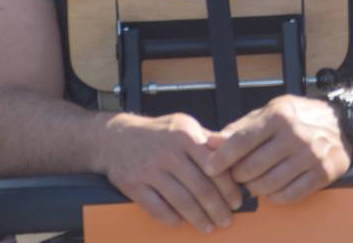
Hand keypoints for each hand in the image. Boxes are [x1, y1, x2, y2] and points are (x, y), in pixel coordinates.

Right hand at [100, 111, 242, 232]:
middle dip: (218, 208)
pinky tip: (183, 222)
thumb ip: (207, 139)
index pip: (214, 166)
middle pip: (200, 188)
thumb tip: (233, 151)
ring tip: (209, 227)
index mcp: (185, 136)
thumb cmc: (157, 132)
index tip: (237, 201)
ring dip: (199, 219)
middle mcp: (169, 152)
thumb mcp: (183, 125)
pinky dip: (173, 219)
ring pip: (182, 202)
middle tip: (227, 220)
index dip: (228, 188)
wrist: (116, 136)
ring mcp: (150, 170)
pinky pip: (158, 209)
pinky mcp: (134, 186)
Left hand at [203, 95, 351, 203]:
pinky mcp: (321, 174)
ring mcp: (309, 155)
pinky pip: (288, 196)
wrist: (341, 123)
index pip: (242, 140)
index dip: (222, 157)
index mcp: (278, 116)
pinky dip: (275, 197)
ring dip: (255, 188)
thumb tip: (211, 141)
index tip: (209, 167)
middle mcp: (294, 135)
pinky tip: (273, 189)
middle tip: (238, 175)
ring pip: (268, 185)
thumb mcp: (271, 111)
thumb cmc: (299, 117)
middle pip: (252, 167)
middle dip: (238, 176)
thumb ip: (241, 127)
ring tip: (255, 182)